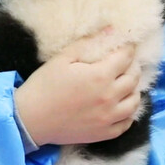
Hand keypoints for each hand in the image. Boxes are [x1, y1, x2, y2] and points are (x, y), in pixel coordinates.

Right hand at [14, 33, 139, 145]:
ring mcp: (109, 118)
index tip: (126, 46)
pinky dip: (128, 113)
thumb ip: (88, 43)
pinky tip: (121, 107)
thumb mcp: (62, 58)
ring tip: (126, 85)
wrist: (30, 119)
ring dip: (133, 90)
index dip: (128, 49)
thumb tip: (110, 30)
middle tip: (125, 64)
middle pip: (133, 79)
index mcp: (100, 75)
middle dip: (132, 67)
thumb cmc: (44, 85)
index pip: (125, 57)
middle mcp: (110, 97)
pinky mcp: (104, 133)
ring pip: (134, 102)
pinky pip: (126, 123)